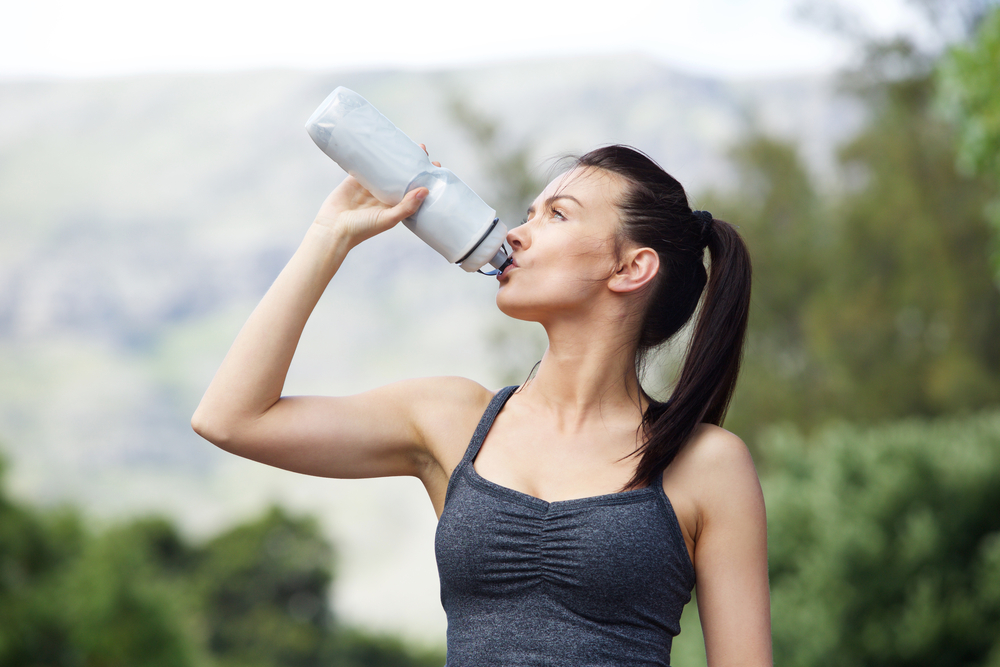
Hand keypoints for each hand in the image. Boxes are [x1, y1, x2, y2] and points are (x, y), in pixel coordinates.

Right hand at [312, 144, 440, 247]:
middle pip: (402, 175)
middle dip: (412, 163)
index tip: (434, 165)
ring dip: (395, 156)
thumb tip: (426, 190)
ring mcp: (370, 186)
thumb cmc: (362, 229)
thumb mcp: (388, 219)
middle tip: (422, 149)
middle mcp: (385, 195)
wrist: (333, 228)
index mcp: (395, 205)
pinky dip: (373, 155)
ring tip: (406, 142)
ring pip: (386, 168)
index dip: (424, 177)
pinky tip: (381, 143)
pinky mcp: (356, 178)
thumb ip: (406, 207)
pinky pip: (367, 164)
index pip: (414, 188)